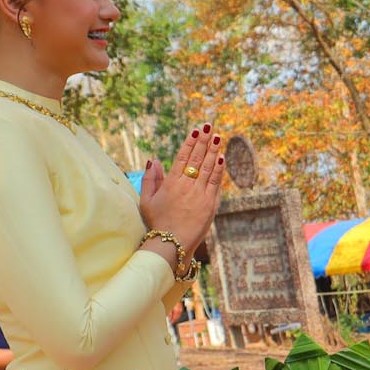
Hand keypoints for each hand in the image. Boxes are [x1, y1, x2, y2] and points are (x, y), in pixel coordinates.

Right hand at [140, 124, 227, 252]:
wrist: (172, 243)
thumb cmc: (157, 222)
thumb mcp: (147, 200)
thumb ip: (150, 179)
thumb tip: (155, 160)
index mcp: (172, 182)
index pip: (183, 157)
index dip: (190, 142)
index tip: (196, 130)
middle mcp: (187, 185)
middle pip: (197, 158)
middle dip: (204, 141)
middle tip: (209, 126)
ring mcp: (200, 194)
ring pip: (208, 167)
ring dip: (213, 150)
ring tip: (217, 137)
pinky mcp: (211, 204)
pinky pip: (216, 182)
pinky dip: (219, 169)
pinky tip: (222, 158)